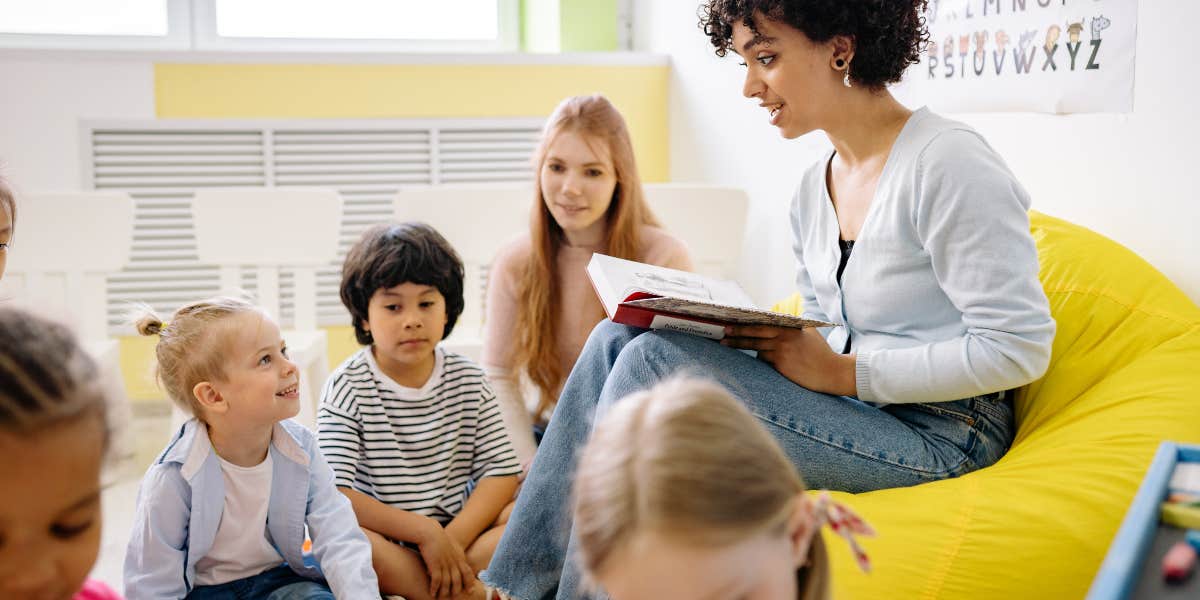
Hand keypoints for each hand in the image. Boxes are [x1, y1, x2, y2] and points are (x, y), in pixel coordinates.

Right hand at [416, 519, 474, 597]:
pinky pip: (437, 580)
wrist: (430, 532)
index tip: (470, 590)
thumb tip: (455, 560)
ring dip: (444, 592)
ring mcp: (444, 563)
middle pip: (458, 580)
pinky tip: (432, 593)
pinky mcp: (435, 564)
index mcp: (458, 557)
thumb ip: (454, 554)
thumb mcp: (450, 546)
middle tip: (454, 597)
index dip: (469, 582)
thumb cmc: (438, 538)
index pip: (467, 572)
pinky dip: (435, 588)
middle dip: (457, 590)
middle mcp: (453, 561)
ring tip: (441, 597)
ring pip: (447, 582)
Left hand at [721, 325, 856, 395]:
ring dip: (741, 345)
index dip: (747, 322)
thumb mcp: (810, 334)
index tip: (733, 320)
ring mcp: (782, 352)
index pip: (764, 323)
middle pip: (755, 333)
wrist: (832, 372)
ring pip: (756, 348)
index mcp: (790, 328)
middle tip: (723, 332)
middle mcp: (785, 338)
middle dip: (737, 333)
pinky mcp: (781, 365)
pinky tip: (758, 358)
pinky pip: (764, 361)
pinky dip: (760, 359)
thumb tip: (778, 321)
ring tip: (725, 344)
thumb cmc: (821, 353)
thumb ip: (794, 327)